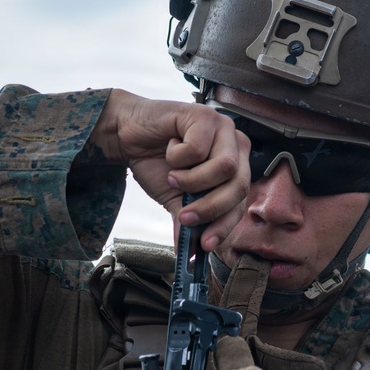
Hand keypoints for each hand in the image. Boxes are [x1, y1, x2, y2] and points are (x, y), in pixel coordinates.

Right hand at [89, 89, 249, 251]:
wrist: (129, 136)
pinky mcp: (204, 114)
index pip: (240, 202)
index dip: (223, 225)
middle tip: (184, 215)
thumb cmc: (157, 164)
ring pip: (224, 167)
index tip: (204, 245)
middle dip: (210, 207)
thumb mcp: (175, 200)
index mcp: (237, 166)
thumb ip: (188, 223)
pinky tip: (169, 148)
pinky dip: (178, 157)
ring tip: (174, 176)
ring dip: (193, 180)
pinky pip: (198, 148)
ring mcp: (223, 127)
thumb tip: (192, 254)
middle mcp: (236, 146)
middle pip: (238, 186)